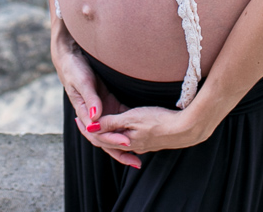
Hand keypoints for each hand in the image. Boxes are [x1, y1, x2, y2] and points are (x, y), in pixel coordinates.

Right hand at [52, 25, 138, 167]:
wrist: (71, 57)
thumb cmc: (74, 68)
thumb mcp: (82, 81)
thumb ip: (90, 98)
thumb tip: (95, 118)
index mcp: (83, 113)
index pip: (97, 132)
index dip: (112, 138)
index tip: (126, 142)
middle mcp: (92, 116)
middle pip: (105, 138)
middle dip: (120, 149)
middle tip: (136, 159)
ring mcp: (100, 111)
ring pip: (112, 132)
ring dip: (123, 144)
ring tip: (138, 156)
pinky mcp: (108, 104)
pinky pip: (118, 120)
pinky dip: (126, 128)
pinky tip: (138, 134)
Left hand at [85, 105, 215, 154]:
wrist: (185, 128)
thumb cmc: (158, 120)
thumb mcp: (132, 118)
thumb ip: (112, 122)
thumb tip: (91, 126)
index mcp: (125, 141)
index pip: (99, 137)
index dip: (87, 127)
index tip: (77, 117)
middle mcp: (132, 145)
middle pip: (107, 140)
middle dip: (95, 132)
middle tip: (82, 120)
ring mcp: (142, 144)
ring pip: (118, 139)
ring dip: (107, 133)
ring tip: (99, 123)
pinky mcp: (150, 140)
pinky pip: (129, 139)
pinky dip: (120, 133)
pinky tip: (122, 128)